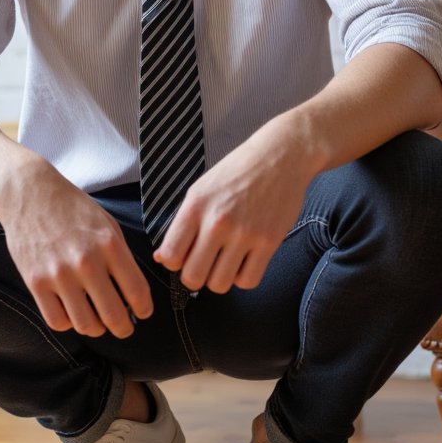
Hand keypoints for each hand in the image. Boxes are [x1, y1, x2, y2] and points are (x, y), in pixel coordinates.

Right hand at [0, 160, 152, 338]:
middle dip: (124, 328)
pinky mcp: (35, 282)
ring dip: (96, 328)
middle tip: (124, 327)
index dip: (145, 309)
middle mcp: (86, 262)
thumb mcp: (106, 224)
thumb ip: (121, 256)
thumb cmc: (72, 208)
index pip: (137, 292)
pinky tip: (72, 312)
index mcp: (110, 244)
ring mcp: (58, 274)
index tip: (143, 313)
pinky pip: (58, 321)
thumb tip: (133, 292)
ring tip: (97, 322)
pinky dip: (69, 323)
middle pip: (114, 316)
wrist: (29, 193)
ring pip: (86, 325)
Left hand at [154, 120, 313, 294]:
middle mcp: (218, 221)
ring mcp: (245, 233)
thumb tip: (162, 258)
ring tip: (224, 262)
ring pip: (220, 285)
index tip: (183, 256)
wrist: (279, 157)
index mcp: (196, 206)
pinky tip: (243, 261)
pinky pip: (248, 281)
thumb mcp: (201, 190)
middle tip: (203, 265)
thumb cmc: (237, 173)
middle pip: (193, 277)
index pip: (170, 255)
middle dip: (194, 276)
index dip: (173, 262)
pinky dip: (243, 277)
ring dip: (219, 279)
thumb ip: (182, 224)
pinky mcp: (269, 242)